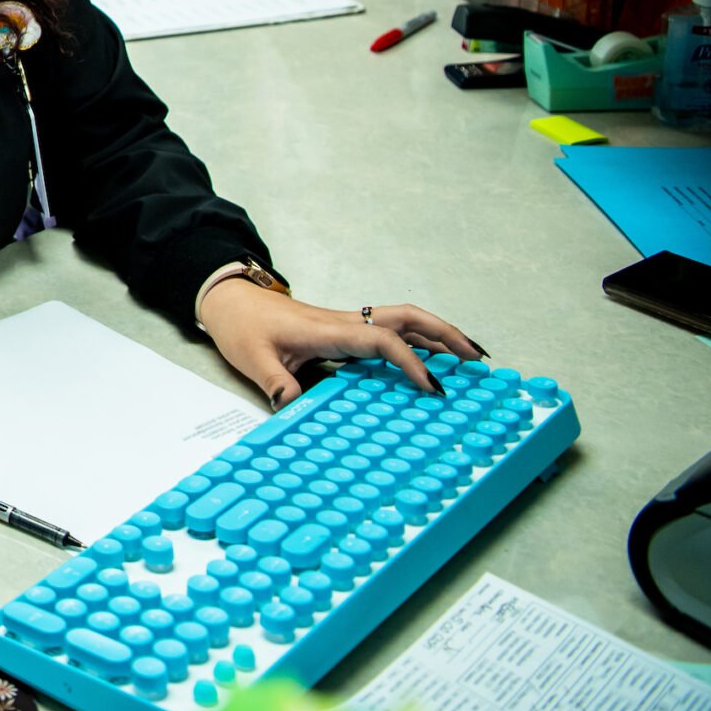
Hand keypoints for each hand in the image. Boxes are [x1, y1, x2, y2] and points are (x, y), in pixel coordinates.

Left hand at [199, 279, 486, 409]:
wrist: (230, 301)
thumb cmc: (243, 328)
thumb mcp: (254, 360)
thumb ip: (277, 384)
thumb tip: (297, 408)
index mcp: (330, 330)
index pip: (383, 341)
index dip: (411, 363)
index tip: (434, 389)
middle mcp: (346, 322)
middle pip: (408, 318)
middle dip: (446, 335)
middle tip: (480, 361)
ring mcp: (348, 323)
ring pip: (404, 320)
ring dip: (439, 334)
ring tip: (472, 359)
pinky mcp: (345, 329)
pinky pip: (391, 329)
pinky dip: (419, 339)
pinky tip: (432, 357)